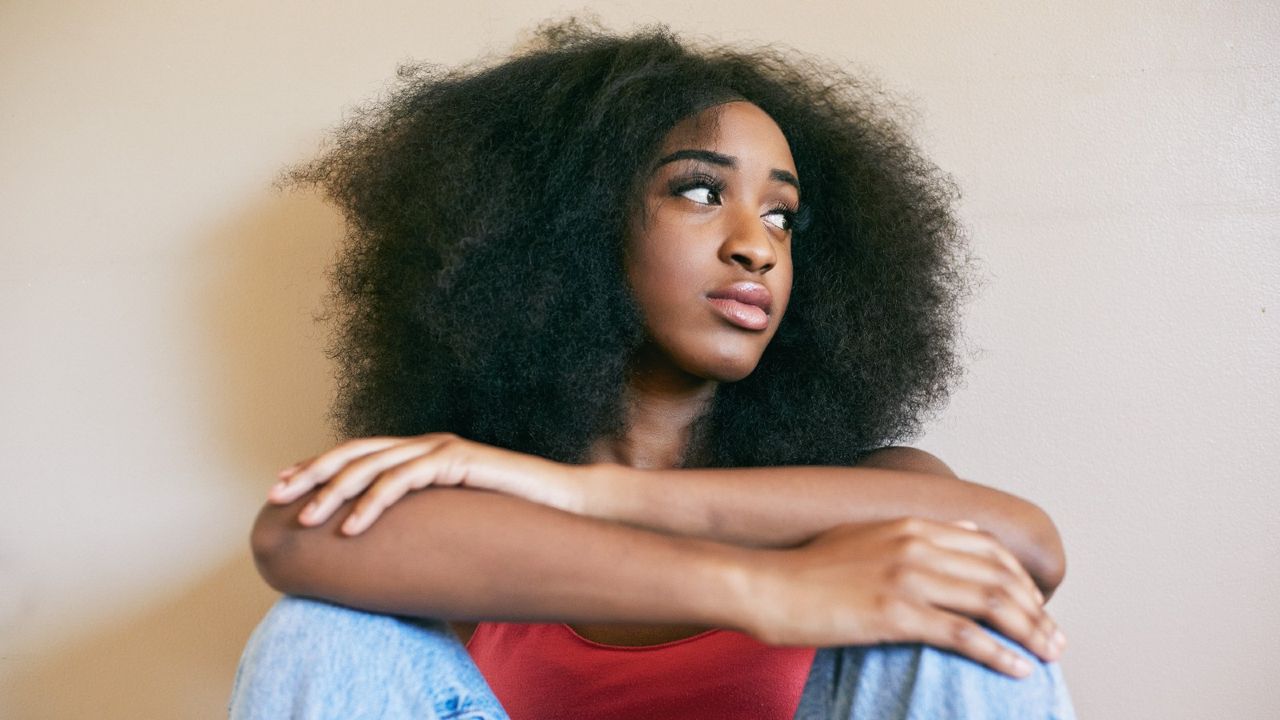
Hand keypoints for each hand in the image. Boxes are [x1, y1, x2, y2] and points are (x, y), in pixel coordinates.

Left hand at [268, 434, 585, 534]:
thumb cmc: (508, 515)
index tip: (281, 485)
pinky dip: (372, 504)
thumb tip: (385, 544)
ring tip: (307, 519)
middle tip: (276, 496)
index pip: (357, 453)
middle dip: (311, 473)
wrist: (560, 503)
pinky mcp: (456, 461)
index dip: (317, 465)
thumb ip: (422, 515)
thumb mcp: (453, 515)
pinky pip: (403, 481)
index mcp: (420, 452)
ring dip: (334, 493)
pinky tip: (351, 529)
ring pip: (372, 466)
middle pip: (354, 453)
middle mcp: (425, 443)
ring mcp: (440, 449)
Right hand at [744, 517, 1064, 677]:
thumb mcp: (865, 535)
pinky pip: (963, 634)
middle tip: (1056, 638)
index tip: (1036, 607)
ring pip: (990, 603)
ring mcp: (906, 577)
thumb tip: (963, 532)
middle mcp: (915, 545)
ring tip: (1049, 655)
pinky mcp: (894, 613)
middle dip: (1036, 610)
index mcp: (911, 525)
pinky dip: (998, 653)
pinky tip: (1017, 669)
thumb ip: (914, 533)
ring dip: (1029, 632)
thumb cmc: (809, 569)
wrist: (767, 586)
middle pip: (998, 576)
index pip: (988, 549)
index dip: (1021, 580)